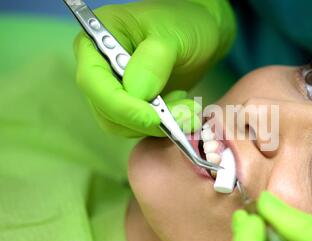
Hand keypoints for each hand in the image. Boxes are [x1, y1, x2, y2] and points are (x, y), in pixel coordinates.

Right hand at [73, 0, 235, 136]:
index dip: (119, 105)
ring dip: (158, 125)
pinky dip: (162, 126)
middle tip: (184, 113)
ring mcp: (114, 89)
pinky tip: (182, 108)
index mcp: (97, 40)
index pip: (93, 81)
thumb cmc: (183, 22)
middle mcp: (99, 67)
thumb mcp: (172, 35)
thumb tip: (137, 93)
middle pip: (105, 109)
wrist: (199, 32)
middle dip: (144, 119)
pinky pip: (138, 127)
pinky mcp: (131, 105)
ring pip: (122, 124)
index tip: (152, 117)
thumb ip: (154, 61)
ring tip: (188, 107)